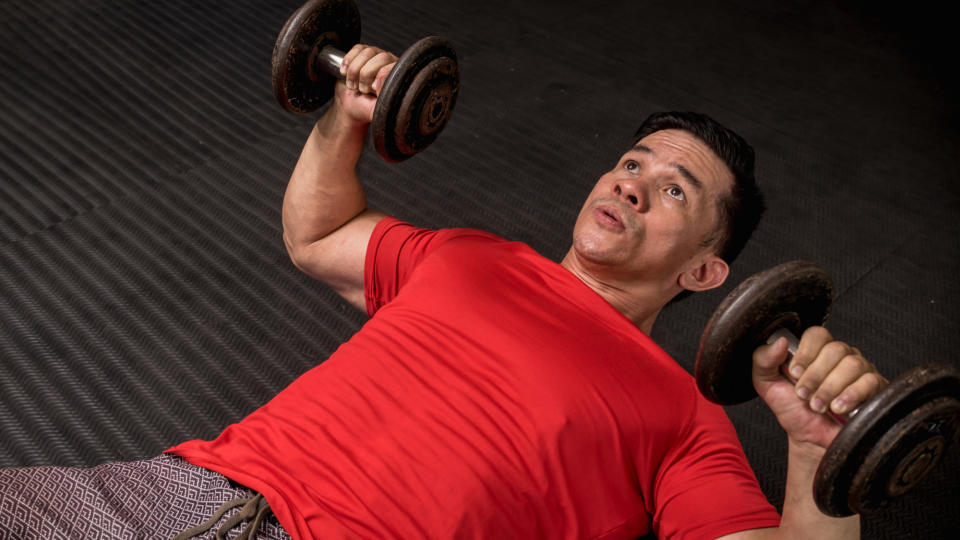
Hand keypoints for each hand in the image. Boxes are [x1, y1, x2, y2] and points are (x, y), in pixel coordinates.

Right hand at [331, 44, 397, 124]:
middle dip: (366, 74)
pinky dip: (348, 61)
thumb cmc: (365, 107)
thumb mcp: (376, 109)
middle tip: (362, 89)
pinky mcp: (363, 52)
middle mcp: (390, 63)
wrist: (351, 105)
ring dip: (355, 70)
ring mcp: (377, 55)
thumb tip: (383, 78)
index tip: (373, 88)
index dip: (382, 76)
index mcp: (399, 77)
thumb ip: (384, 99)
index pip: (395, 67)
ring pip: (367, 52)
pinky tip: (345, 73)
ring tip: (353, 85)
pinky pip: (357, 49)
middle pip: (381, 57)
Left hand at [752, 326, 887, 452]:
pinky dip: (851, 395)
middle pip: (835, 349)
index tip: (794, 374)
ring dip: (830, 388)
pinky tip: (838, 408)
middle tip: (803, 395)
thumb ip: (763, 360)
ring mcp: (860, 371)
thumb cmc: (793, 410)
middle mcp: (841, 357)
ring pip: (852, 364)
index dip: (805, 352)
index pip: (817, 334)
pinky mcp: (875, 388)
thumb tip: (778, 341)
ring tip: (818, 406)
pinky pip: (870, 381)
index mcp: (816, 352)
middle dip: (815, 376)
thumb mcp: (767, 385)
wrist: (810, 440)